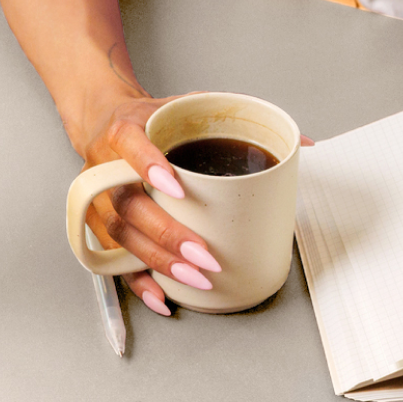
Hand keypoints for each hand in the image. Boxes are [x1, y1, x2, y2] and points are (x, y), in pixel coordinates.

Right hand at [78, 93, 218, 316]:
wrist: (105, 121)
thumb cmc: (152, 120)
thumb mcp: (190, 105)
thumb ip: (240, 116)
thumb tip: (302, 142)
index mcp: (126, 130)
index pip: (131, 145)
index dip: (148, 165)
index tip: (175, 185)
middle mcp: (105, 166)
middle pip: (129, 205)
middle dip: (167, 234)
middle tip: (204, 254)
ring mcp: (99, 198)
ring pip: (121, 235)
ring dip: (157, 261)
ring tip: (194, 276)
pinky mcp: (100, 223)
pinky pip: (112, 258)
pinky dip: (137, 281)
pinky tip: (162, 296)